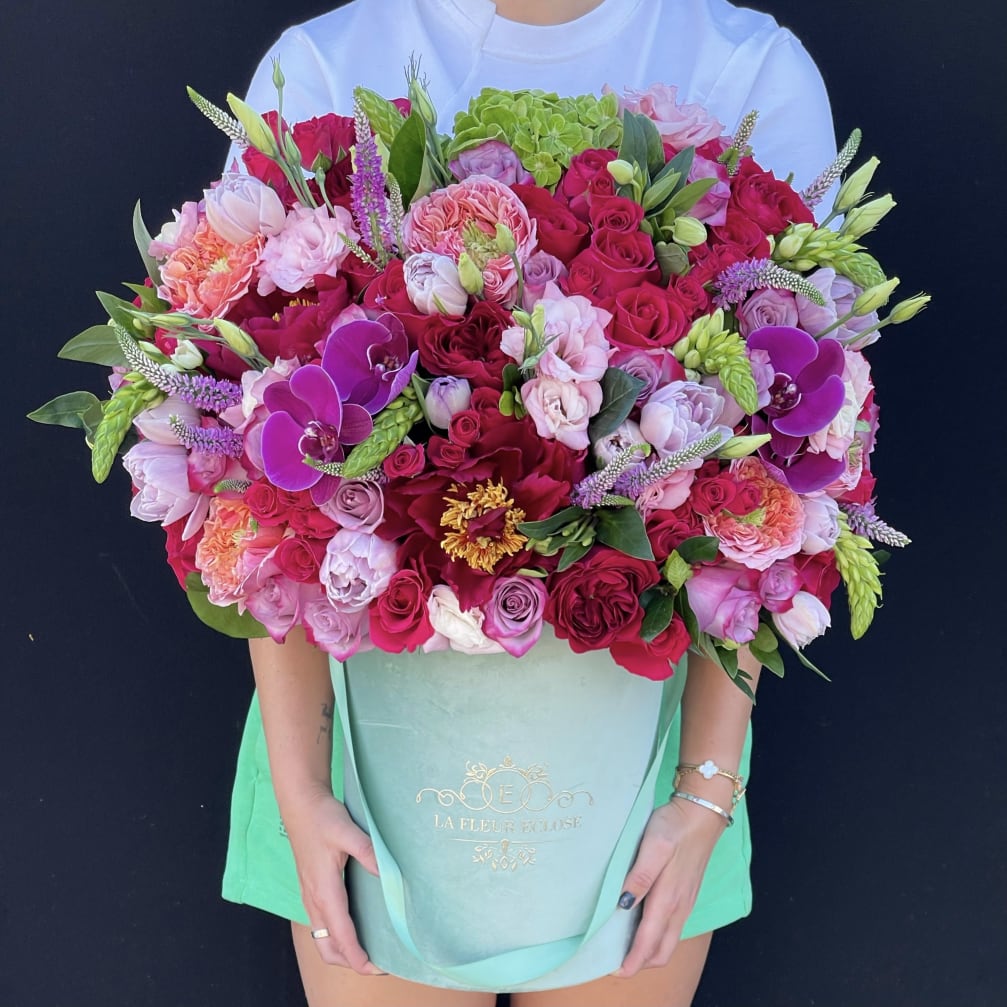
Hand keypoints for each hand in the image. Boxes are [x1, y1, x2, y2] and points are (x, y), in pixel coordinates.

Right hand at [282, 787, 382, 973]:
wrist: (300, 805)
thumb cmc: (322, 817)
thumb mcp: (347, 830)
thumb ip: (367, 851)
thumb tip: (387, 873)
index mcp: (324, 890)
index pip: (340, 935)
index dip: (357, 956)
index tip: (376, 968)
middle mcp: (314, 899)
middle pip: (328, 947)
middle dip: (349, 962)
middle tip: (377, 963)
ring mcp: (309, 896)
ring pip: (322, 939)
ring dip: (342, 951)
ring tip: (368, 951)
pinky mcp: (310, 890)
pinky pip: (321, 925)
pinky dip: (335, 937)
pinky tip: (352, 928)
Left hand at [612, 797, 726, 976]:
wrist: (701, 813)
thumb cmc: (674, 827)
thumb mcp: (653, 846)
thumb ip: (639, 877)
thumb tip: (623, 905)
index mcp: (668, 898)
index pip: (649, 941)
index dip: (632, 960)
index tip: (614, 971)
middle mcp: (679, 907)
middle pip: (661, 951)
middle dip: (640, 962)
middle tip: (614, 962)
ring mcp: (685, 903)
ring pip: (668, 941)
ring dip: (649, 952)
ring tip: (624, 947)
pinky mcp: (687, 895)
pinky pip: (672, 928)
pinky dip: (657, 938)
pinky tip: (642, 926)